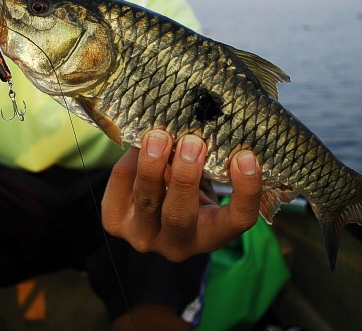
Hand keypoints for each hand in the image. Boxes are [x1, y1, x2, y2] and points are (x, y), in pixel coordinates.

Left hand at [101, 130, 262, 261]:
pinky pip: (121, 184)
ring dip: (152, 166)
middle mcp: (177, 244)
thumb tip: (210, 117)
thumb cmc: (190, 186)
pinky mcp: (115, 220)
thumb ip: (213, 160)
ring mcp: (142, 236)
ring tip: (159, 135)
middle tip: (192, 142)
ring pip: (146, 201)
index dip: (246, 192)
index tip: (247, 157)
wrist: (153, 204)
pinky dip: (130, 158)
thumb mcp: (207, 179)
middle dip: (185, 177)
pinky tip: (140, 140)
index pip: (237, 221)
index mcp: (212, 235)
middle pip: (180, 216)